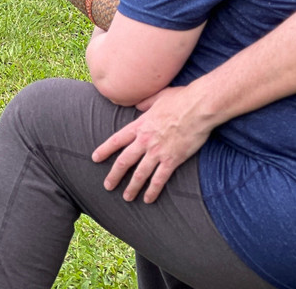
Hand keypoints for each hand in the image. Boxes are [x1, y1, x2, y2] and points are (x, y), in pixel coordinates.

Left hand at [91, 86, 211, 202]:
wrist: (199, 107)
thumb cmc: (182, 98)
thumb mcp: (159, 96)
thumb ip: (146, 102)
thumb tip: (138, 104)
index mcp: (141, 124)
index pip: (117, 140)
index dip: (105, 150)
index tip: (95, 158)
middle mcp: (145, 140)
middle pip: (124, 161)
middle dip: (114, 175)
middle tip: (107, 186)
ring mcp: (158, 152)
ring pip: (140, 174)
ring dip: (132, 187)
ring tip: (127, 197)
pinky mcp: (172, 160)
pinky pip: (159, 179)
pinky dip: (152, 191)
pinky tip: (148, 199)